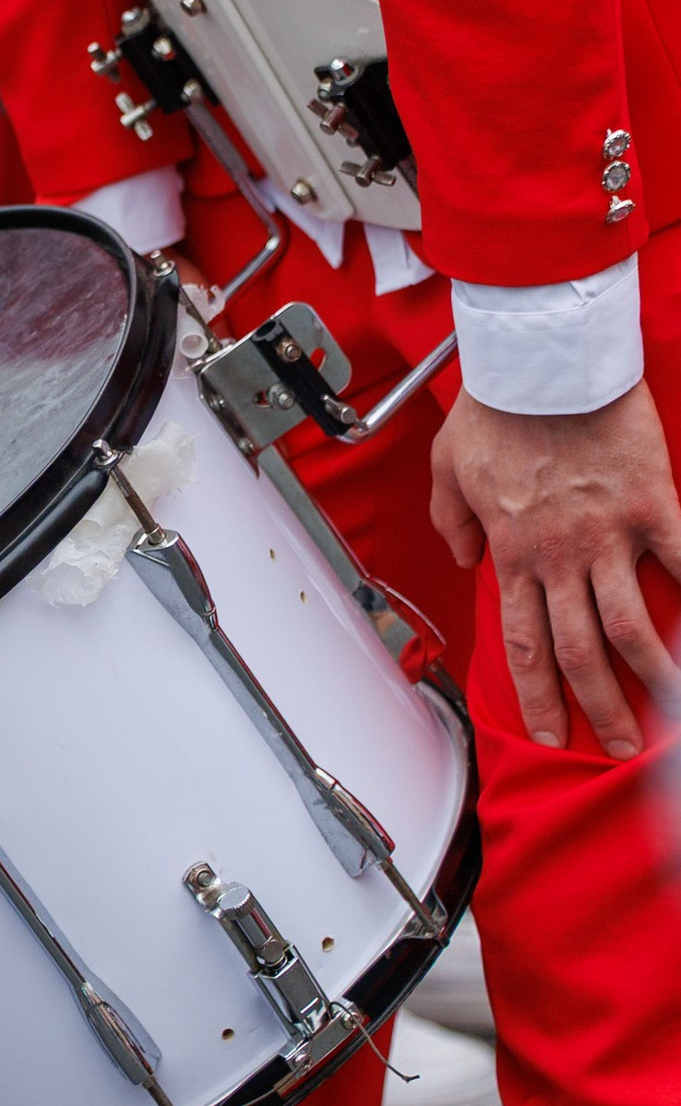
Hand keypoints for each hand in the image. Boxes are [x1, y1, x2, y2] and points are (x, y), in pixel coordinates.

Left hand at [429, 380, 680, 755]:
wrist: (540, 360)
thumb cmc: (496, 405)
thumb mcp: (447, 465)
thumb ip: (451, 518)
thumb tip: (461, 556)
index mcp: (510, 551)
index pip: (524, 644)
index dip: (539, 696)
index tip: (554, 734)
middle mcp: (558, 555)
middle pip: (580, 651)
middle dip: (602, 706)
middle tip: (624, 745)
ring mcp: (607, 534)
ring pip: (632, 624)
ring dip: (656, 675)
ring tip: (674, 711)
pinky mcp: (650, 503)